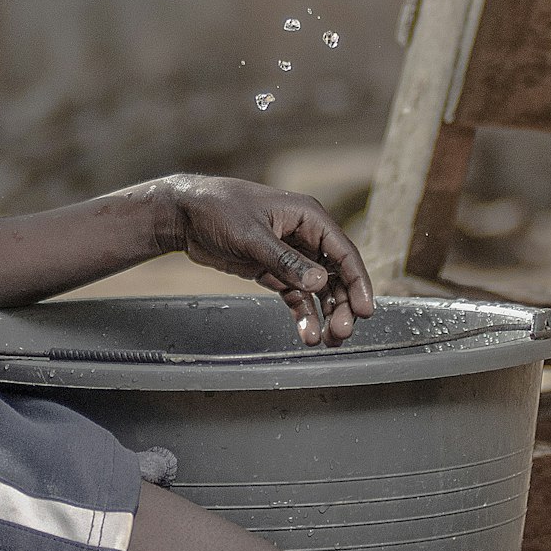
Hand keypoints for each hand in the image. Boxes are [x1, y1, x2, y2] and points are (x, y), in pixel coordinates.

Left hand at [156, 174, 375, 346]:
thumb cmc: (218, 210)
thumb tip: (320, 283)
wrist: (183, 214)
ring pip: (319, 288)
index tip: (366, 310)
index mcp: (307, 216)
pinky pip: (296, 295)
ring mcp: (289, 254)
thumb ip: (285, 261)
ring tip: (328, 340)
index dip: (358, 281)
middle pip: (335, 274)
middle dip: (342, 304)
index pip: (343, 251)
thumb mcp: (251, 235)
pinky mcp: (273, 270)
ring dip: (326, 313)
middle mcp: (303, 235)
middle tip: (342, 332)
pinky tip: (307, 334)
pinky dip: (303, 314)